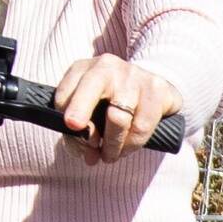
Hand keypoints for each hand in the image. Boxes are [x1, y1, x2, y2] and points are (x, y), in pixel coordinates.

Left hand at [53, 54, 169, 153]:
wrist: (148, 89)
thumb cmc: (109, 105)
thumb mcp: (87, 113)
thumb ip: (80, 133)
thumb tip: (90, 153)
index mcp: (83, 69)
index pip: (65, 93)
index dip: (65, 116)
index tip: (72, 130)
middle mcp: (108, 66)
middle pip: (91, 89)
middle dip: (82, 112)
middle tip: (85, 139)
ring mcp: (135, 75)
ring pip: (118, 118)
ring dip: (112, 145)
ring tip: (110, 155)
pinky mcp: (158, 88)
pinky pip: (142, 126)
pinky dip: (132, 144)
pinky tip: (127, 148)